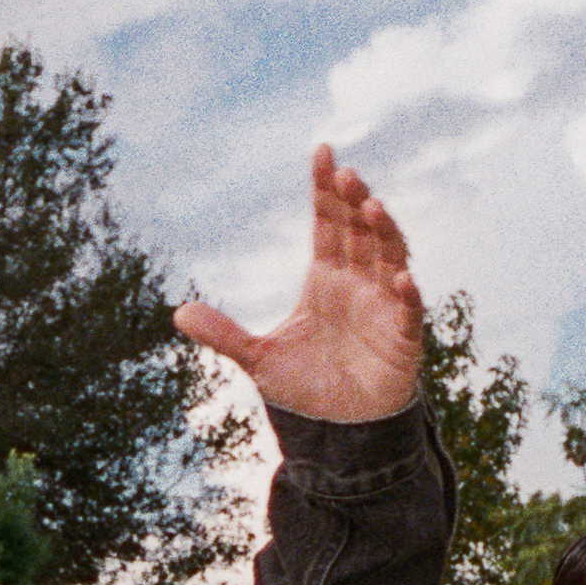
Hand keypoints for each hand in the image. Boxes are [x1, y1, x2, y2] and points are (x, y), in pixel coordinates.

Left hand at [174, 147, 423, 425]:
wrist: (338, 431)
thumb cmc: (306, 388)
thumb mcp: (258, 360)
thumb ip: (223, 336)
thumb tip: (177, 314)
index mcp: (326, 278)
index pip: (329, 223)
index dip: (327, 190)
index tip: (323, 153)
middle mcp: (359, 283)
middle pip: (360, 231)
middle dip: (355, 201)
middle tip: (346, 174)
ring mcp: (384, 306)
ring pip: (390, 257)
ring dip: (384, 233)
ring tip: (372, 208)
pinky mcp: (403, 338)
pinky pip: (408, 310)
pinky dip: (407, 294)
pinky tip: (401, 277)